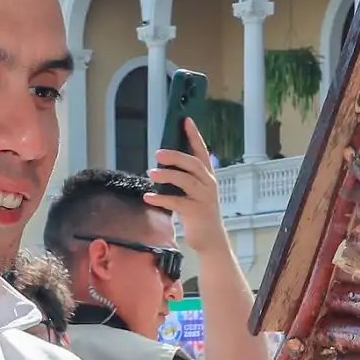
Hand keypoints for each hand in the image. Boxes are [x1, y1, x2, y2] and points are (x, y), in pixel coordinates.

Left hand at [144, 119, 228, 255]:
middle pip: (193, 164)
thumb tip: (162, 163)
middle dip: (176, 156)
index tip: (185, 120)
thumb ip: (183, 177)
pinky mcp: (196, 212)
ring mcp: (204, 198)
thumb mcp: (193, 191)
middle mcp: (208, 184)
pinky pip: (176, 202)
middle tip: (158, 153)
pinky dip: (161, 199)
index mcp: (208, 176)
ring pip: (186, 180)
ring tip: (151, 173)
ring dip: (167, 175)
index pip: (201, 151)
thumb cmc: (198, 212)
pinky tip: (148, 197)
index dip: (194, 135)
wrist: (210, 239)